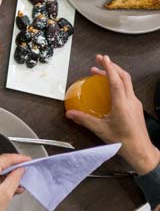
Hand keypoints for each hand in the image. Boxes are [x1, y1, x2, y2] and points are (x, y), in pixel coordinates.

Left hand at [0, 153, 29, 210]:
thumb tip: (20, 170)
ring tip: (18, 185)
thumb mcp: (6, 193)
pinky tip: (7, 186)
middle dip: (13, 169)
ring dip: (6, 176)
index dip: (18, 159)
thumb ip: (15, 178)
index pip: (5, 158)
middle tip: (25, 173)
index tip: (27, 159)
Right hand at [66, 54, 159, 174]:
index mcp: (122, 104)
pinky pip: (128, 90)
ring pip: (127, 83)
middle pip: (124, 77)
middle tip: (101, 60)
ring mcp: (135, 104)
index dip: (109, 68)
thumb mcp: (101, 130)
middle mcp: (131, 101)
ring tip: (102, 73)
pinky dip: (119, 84)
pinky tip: (111, 89)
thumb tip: (71, 114)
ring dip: (115, 74)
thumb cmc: (124, 141)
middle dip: (112, 66)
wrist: (141, 151)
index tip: (103, 58)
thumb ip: (84, 120)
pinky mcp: (136, 108)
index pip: (116, 81)